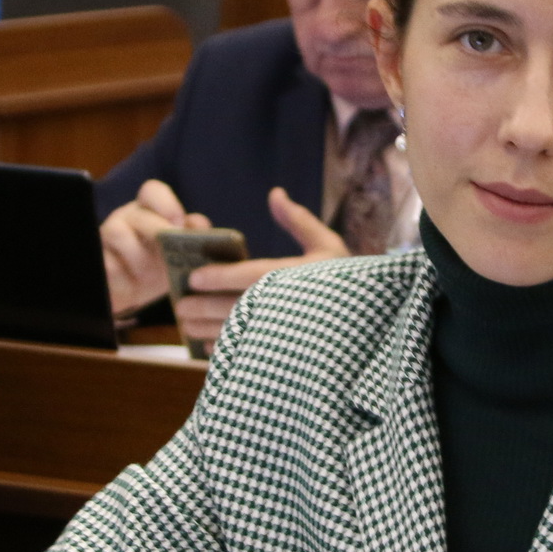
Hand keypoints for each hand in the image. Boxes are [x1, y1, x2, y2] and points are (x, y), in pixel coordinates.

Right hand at [100, 179, 205, 315]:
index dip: (167, 204)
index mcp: (149, 211)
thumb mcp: (179, 252)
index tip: (179, 224)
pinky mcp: (95, 261)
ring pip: (117, 232)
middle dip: (156, 232)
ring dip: (138, 257)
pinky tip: (131, 288)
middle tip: (170, 253)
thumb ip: (192, 235)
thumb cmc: (160, 266)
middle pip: (136, 214)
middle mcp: (125, 218)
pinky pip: (106, 263)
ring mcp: (105, 237)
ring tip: (149, 277)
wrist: (132, 294)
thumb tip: (199, 224)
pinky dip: (122, 278)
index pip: (152, 191)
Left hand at [173, 188, 352, 350]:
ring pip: (239, 335)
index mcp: (301, 277)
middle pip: (236, 309)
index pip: (252, 277)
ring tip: (187, 326)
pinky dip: (227, 353)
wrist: (372, 325)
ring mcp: (289, 336)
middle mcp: (293, 308)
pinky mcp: (287, 357)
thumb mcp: (330, 247)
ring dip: (208, 332)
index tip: (194, 277)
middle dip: (203, 308)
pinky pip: (250, 357)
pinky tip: (210, 348)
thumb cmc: (348, 284)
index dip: (219, 277)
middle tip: (180, 306)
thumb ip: (299, 222)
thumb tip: (274, 193)